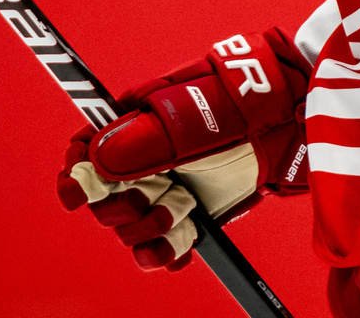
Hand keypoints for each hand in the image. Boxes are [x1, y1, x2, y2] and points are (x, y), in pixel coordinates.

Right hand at [55, 28, 309, 270]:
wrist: (286, 121)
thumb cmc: (235, 107)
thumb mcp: (187, 120)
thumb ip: (141, 142)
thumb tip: (94, 161)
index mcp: (130, 126)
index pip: (83, 152)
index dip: (74, 174)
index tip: (75, 194)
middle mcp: (143, 161)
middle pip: (101, 200)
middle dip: (117, 208)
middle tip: (144, 201)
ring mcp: (166, 188)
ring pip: (128, 228)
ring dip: (145, 231)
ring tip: (178, 214)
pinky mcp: (189, 214)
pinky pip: (161, 247)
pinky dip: (166, 252)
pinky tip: (182, 245)